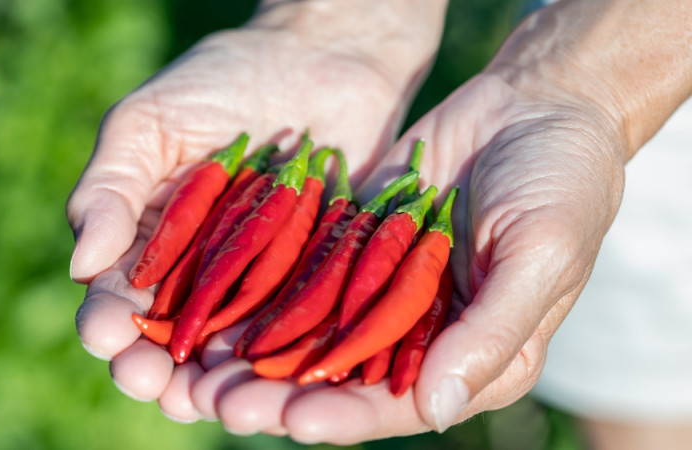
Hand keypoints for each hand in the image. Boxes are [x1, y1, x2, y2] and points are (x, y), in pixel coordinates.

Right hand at [67, 0, 444, 409]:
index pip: (119, 296)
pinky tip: (276, 375)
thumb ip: (110, 188)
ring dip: (216, 378)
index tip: (107, 337)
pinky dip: (286, 352)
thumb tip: (81, 267)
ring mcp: (260, 279)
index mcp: (150, 241)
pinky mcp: (317, 276)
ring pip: (232, 344)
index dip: (108, 322)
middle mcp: (202, 273)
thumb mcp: (149, 122)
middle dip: (156, 366)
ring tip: (208, 401)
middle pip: (171, 336)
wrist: (320, 55)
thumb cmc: (221, 80)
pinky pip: (300, 322)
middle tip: (153, 384)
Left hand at [199, 72, 625, 442]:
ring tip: (197, 366)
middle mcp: (420, 331)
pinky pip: (304, 270)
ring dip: (256, 349)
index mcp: (473, 355)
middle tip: (219, 401)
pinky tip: (217, 299)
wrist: (536, 105)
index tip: (291, 421)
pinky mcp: (356, 244)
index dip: (344, 416)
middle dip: (280, 392)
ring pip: (309, 329)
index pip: (400, 402)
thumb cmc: (563, 185)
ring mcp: (382, 286)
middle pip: (340, 375)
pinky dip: (262, 288)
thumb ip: (490, 334)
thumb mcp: (542, 256)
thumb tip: (433, 411)